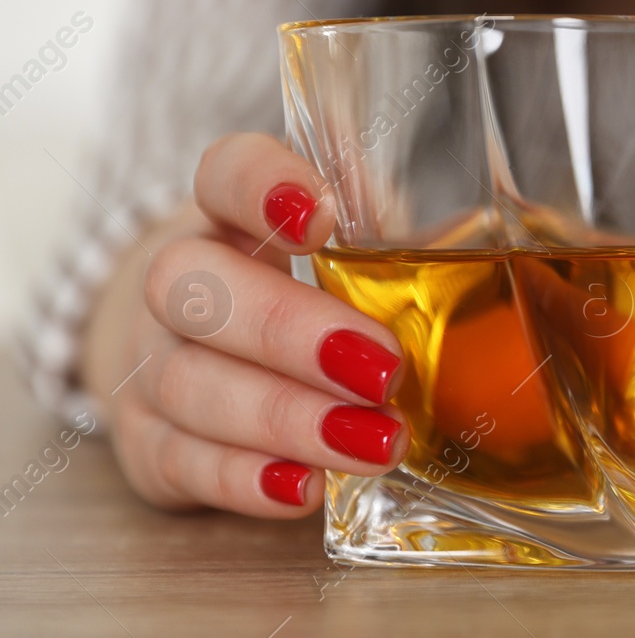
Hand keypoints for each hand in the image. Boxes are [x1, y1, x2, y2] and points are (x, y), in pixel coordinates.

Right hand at [91, 132, 409, 516]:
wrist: (196, 346)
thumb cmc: (302, 282)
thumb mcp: (347, 236)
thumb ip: (385, 225)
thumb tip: (461, 232)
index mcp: (229, 209)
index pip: (225, 172)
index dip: (264, 185)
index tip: (323, 216)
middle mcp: (175, 278)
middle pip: (196, 289)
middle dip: (291, 332)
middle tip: (384, 368)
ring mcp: (150, 362)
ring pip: (190, 384)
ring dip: (289, 419)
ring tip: (376, 442)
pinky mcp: (149, 443)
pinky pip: (184, 463)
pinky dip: (246, 480)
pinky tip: (307, 486)